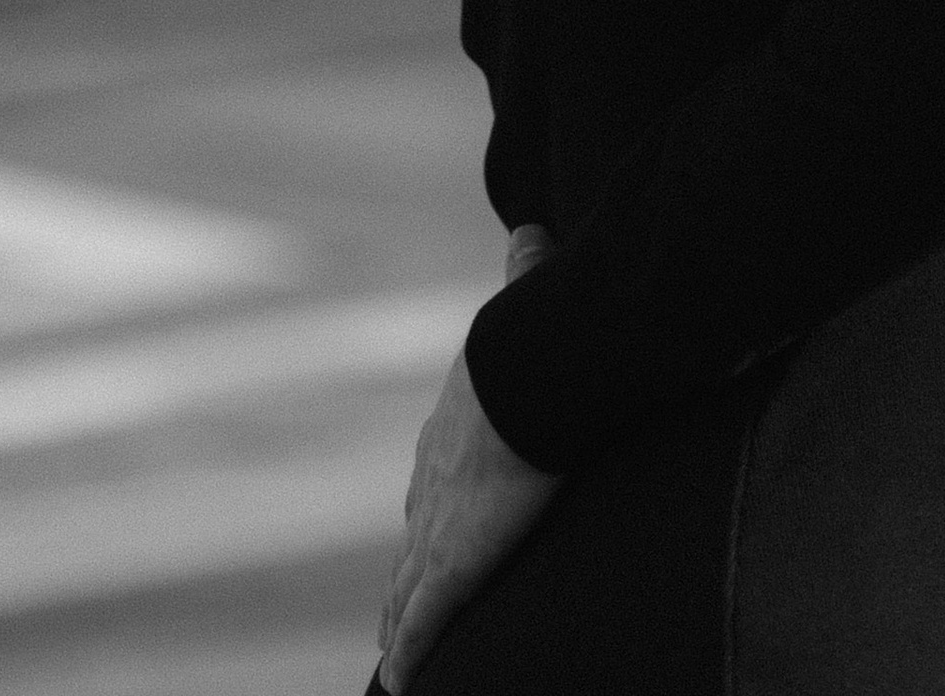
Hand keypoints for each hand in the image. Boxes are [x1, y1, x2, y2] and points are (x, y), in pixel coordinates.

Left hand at [377, 345, 557, 692]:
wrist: (526, 372)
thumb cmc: (539, 356)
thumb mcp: (526, 357)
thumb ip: (532, 355)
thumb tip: (552, 289)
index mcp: (449, 442)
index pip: (430, 497)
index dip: (422, 528)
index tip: (418, 547)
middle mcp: (431, 486)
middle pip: (408, 548)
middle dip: (400, 584)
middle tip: (392, 617)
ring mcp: (435, 527)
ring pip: (406, 590)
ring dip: (398, 620)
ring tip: (393, 648)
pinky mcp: (449, 566)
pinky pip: (421, 624)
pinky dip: (410, 655)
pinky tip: (402, 683)